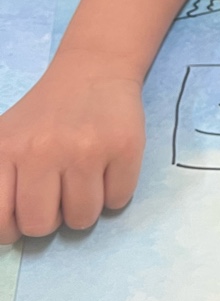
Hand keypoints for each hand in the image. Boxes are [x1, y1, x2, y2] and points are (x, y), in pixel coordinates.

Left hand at [0, 49, 144, 242]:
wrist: (94, 69)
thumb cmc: (46, 113)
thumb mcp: (6, 138)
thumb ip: (0, 178)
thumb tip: (5, 230)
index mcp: (7, 149)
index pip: (0, 219)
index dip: (12, 229)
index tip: (24, 215)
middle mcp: (43, 151)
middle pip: (41, 226)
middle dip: (51, 219)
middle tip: (58, 194)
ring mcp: (87, 150)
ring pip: (83, 218)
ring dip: (85, 207)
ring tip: (84, 178)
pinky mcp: (125, 148)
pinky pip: (118, 201)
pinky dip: (114, 193)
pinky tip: (108, 168)